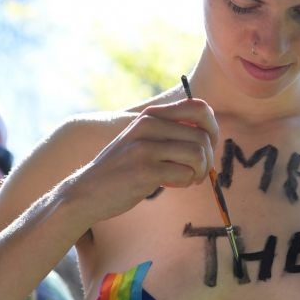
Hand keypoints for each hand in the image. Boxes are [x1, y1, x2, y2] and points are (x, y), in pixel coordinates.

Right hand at [73, 98, 218, 222]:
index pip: (200, 108)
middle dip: (208, 158)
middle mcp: (148, 125)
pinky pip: (185, 173)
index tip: (208, 146)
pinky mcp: (145, 170)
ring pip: (198, 155)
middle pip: (203, 136)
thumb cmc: (122, 168)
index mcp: (151, 115)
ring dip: (199, 172)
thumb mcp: (142, 139)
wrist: (87, 191)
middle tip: (199, 171)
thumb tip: (209, 134)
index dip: (212, 128)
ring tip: (189, 178)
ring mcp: (146, 148)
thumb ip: (169, 132)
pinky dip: (186, 182)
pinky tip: (173, 184)